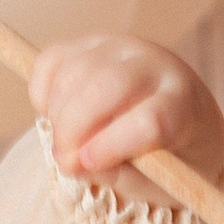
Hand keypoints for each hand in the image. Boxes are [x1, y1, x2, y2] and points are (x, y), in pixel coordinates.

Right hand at [29, 35, 223, 198]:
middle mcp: (155, 64)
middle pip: (106, 86)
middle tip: (63, 161)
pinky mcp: (90, 42)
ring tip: (64, 144)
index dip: (111, 145)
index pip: (150, 120)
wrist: (177, 118)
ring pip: (74, 72)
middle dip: (73, 129)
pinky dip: (41, 92)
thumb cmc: (169, 158)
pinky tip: (54, 116)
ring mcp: (121, 47)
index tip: (87, 166)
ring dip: (56, 115)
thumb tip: (75, 162)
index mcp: (182, 102)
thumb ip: (118, 175)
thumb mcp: (155, 181)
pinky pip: (52, 60)